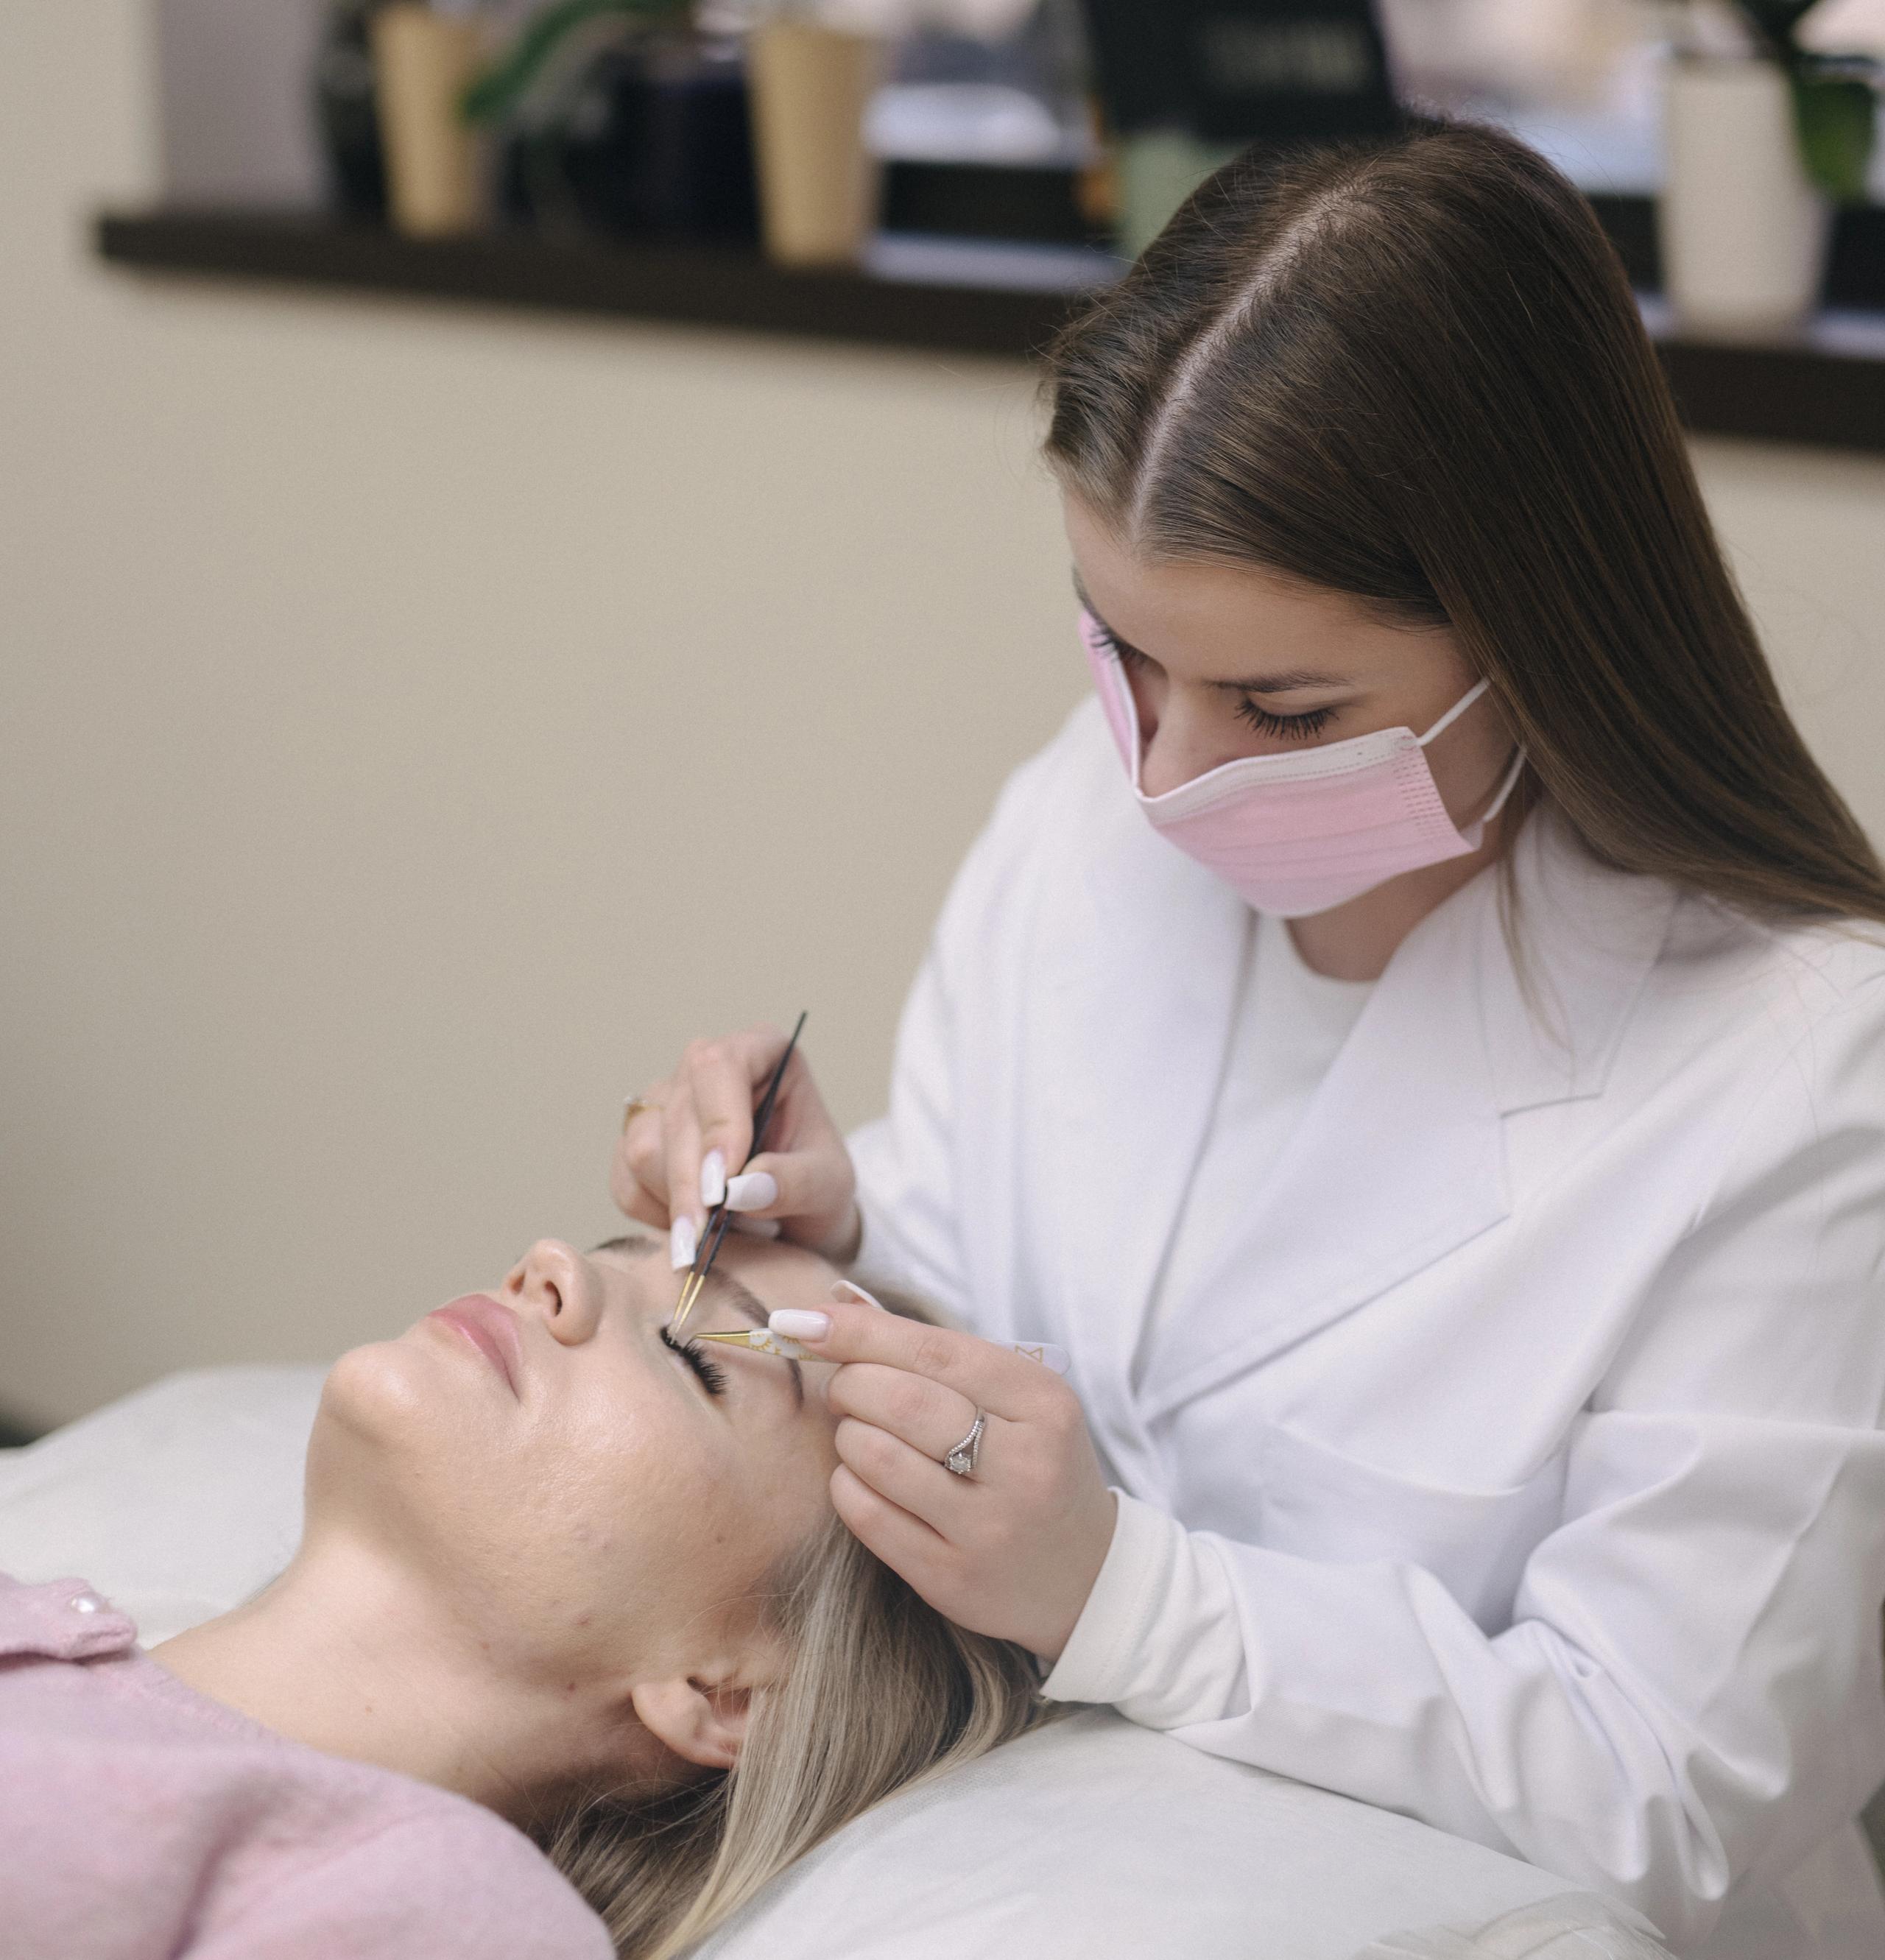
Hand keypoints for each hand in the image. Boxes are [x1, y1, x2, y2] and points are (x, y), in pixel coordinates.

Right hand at [612, 1024, 860, 1263]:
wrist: (798, 1213)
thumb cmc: (818, 1183)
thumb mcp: (829, 1186)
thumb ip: (795, 1182)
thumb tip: (740, 1190)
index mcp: (762, 1051)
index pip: (720, 1066)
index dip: (717, 1124)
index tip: (722, 1187)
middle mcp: (706, 1068)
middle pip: (677, 1113)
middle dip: (689, 1184)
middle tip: (703, 1241)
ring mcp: (666, 1100)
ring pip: (643, 1148)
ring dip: (674, 1202)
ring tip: (716, 1234)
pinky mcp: (640, 1139)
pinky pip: (625, 1180)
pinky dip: (654, 1215)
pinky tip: (693, 1228)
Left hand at [776, 1291, 1118, 1661]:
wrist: (1087, 1576)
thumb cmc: (1034, 1463)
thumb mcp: (1016, 1397)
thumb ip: (935, 1351)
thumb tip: (836, 1303)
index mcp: (1041, 1403)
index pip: (934, 1350)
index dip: (859, 1331)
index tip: (804, 1320)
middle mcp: (1023, 1464)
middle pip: (898, 1400)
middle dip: (849, 1383)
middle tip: (846, 1387)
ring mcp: (987, 1527)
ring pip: (874, 1456)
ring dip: (846, 1434)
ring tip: (861, 1432)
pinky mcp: (951, 1578)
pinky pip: (865, 1515)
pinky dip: (847, 1483)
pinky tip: (865, 1477)